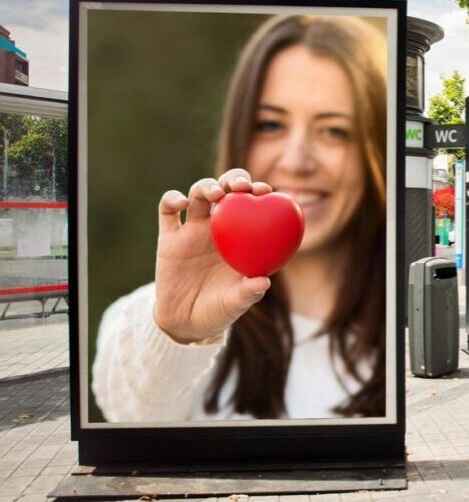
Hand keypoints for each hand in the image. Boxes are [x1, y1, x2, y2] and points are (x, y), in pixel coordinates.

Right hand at [153, 168, 273, 343]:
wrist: (185, 322)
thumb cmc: (219, 310)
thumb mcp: (235, 304)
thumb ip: (248, 293)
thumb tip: (264, 282)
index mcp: (241, 236)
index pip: (253, 205)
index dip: (259, 192)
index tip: (267, 191)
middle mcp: (218, 227)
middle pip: (227, 190)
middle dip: (234, 179)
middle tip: (241, 185)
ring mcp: (192, 230)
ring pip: (199, 194)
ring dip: (206, 186)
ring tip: (215, 193)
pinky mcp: (169, 238)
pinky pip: (167, 211)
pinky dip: (172, 199)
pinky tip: (182, 202)